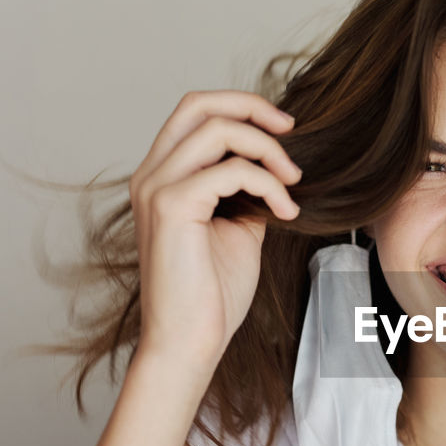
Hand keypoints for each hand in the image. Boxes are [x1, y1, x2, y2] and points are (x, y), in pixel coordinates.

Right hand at [128, 89, 301, 369]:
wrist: (189, 342)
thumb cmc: (212, 294)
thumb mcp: (238, 229)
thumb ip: (247, 192)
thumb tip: (276, 168)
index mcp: (162, 176)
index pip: (196, 112)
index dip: (243, 109)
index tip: (285, 132)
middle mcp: (152, 175)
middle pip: (199, 103)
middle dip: (253, 107)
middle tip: (293, 131)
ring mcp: (157, 188)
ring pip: (218, 129)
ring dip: (268, 151)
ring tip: (294, 184)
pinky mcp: (172, 206)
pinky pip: (232, 170)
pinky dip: (268, 185)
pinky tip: (285, 214)